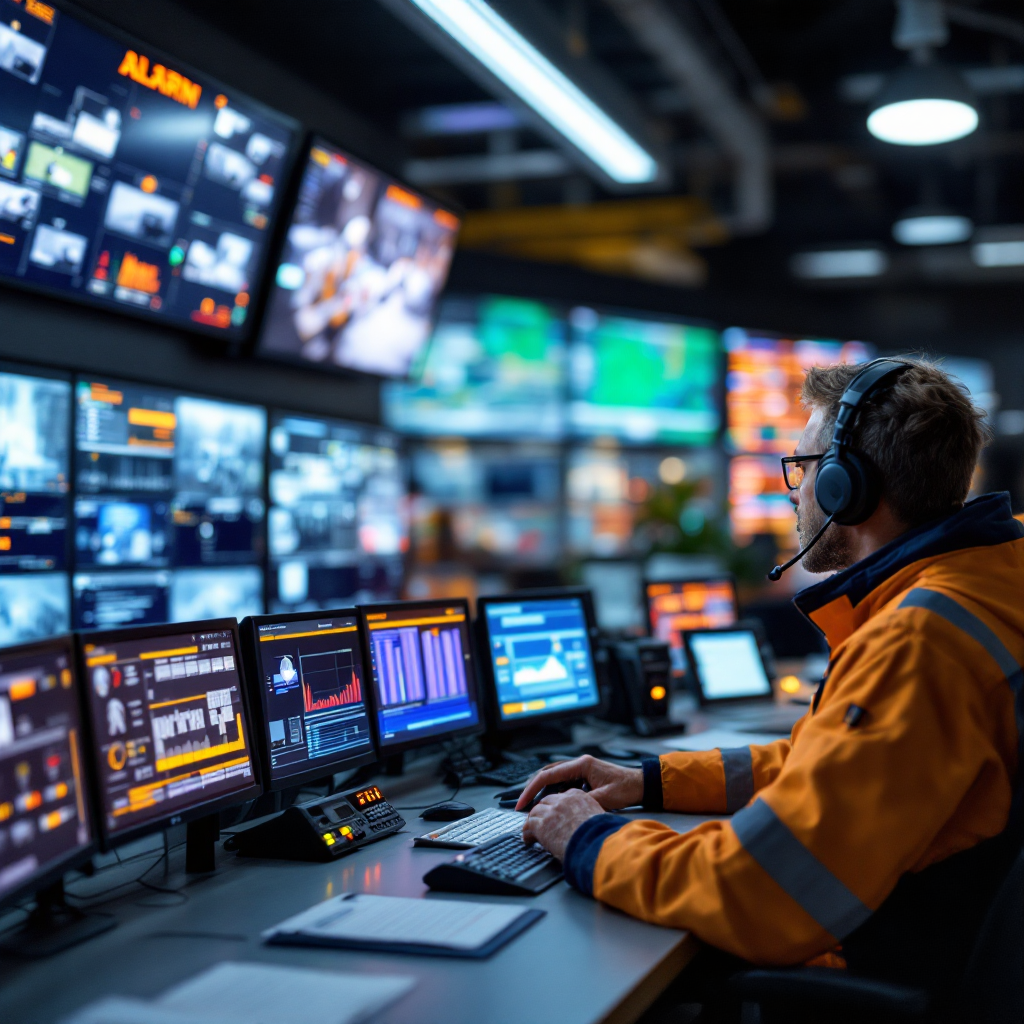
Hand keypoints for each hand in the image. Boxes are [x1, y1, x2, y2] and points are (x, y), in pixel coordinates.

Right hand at [515, 755, 642, 811]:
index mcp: (581, 765)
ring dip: (542, 791)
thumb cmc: (626, 788)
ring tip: (532, 806)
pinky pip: (562, 782)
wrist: (641, 784)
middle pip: (547, 774)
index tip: (522, 802)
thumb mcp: (604, 799)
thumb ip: (583, 802)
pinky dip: (553, 792)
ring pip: (553, 778)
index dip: (532, 789)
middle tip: (521, 805)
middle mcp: (579, 764)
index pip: (549, 775)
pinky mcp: (584, 776)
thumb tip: (563, 810)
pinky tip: (550, 804)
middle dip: (532, 789)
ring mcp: (581, 769)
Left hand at [522, 789, 604, 860]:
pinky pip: (529, 825)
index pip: (561, 797)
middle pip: (546, 801)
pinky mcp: (542, 824)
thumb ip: (587, 815)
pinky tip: (528, 839)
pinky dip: (527, 832)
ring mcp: (551, 811)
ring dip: (533, 821)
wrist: (596, 845)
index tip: (554, 814)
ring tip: (531, 831)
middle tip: (540, 821)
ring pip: (536, 811)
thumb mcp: (597, 818)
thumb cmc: (600, 836)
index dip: (556, 806)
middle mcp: (563, 800)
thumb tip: (584, 823)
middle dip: (542, 811)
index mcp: (578, 796)